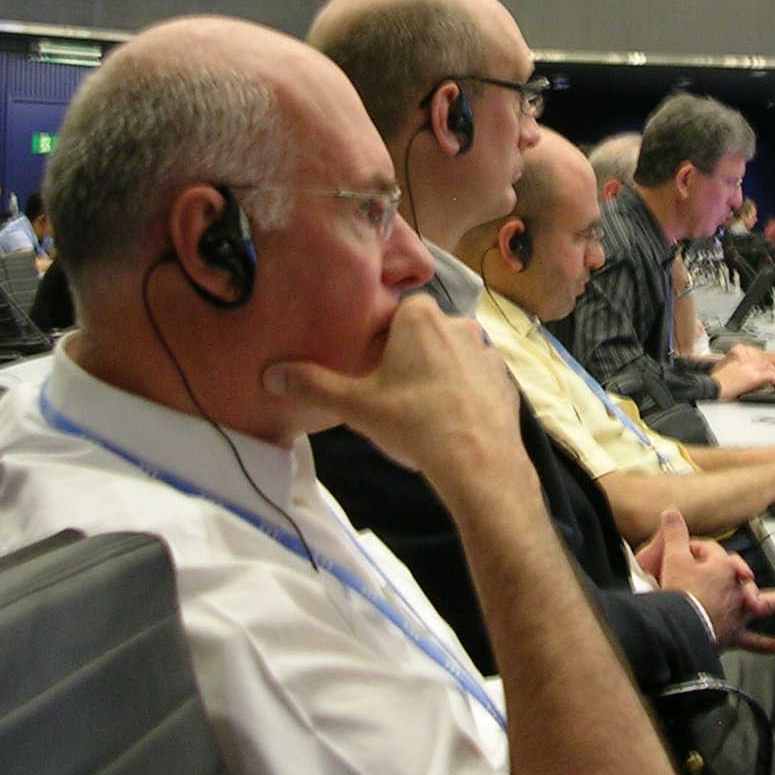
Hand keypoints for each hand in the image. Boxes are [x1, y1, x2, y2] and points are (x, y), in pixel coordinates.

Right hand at [264, 295, 527, 500]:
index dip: (382, 341)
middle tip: (392, 394)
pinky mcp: (506, 381)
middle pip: (424, 334)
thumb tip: (269, 374)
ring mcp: (488, 352)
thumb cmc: (413, 421)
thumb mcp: (354, 405)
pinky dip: (465, 394)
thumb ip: (312, 385)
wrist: (478, 461)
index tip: (372, 370)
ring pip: (452, 356)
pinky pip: (477, 380)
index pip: (396, 313)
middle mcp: (459, 324)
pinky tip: (452, 422)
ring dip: (439, 374)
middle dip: (410, 357)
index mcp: (421, 317)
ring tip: (422, 412)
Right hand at [636, 508, 774, 651]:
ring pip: (763, 603)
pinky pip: (752, 640)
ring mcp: (737, 611)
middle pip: (742, 573)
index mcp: (723, 566)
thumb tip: (671, 514)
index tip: (682, 552)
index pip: (711, 550)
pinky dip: (764, 643)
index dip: (695, 549)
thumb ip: (674, 534)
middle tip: (734, 571)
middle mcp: (736, 588)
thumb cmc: (679, 593)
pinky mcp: (733, 633)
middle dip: (740, 570)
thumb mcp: (672, 557)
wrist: (681, 626)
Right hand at [710, 348, 774, 400]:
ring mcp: (748, 365)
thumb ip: (740, 367)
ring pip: (770, 365)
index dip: (770, 356)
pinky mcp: (751, 375)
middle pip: (765, 356)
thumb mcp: (726, 370)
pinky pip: (769, 376)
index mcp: (736, 352)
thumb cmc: (712, 383)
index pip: (758, 351)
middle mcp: (743, 355)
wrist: (706, 390)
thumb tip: (752, 374)